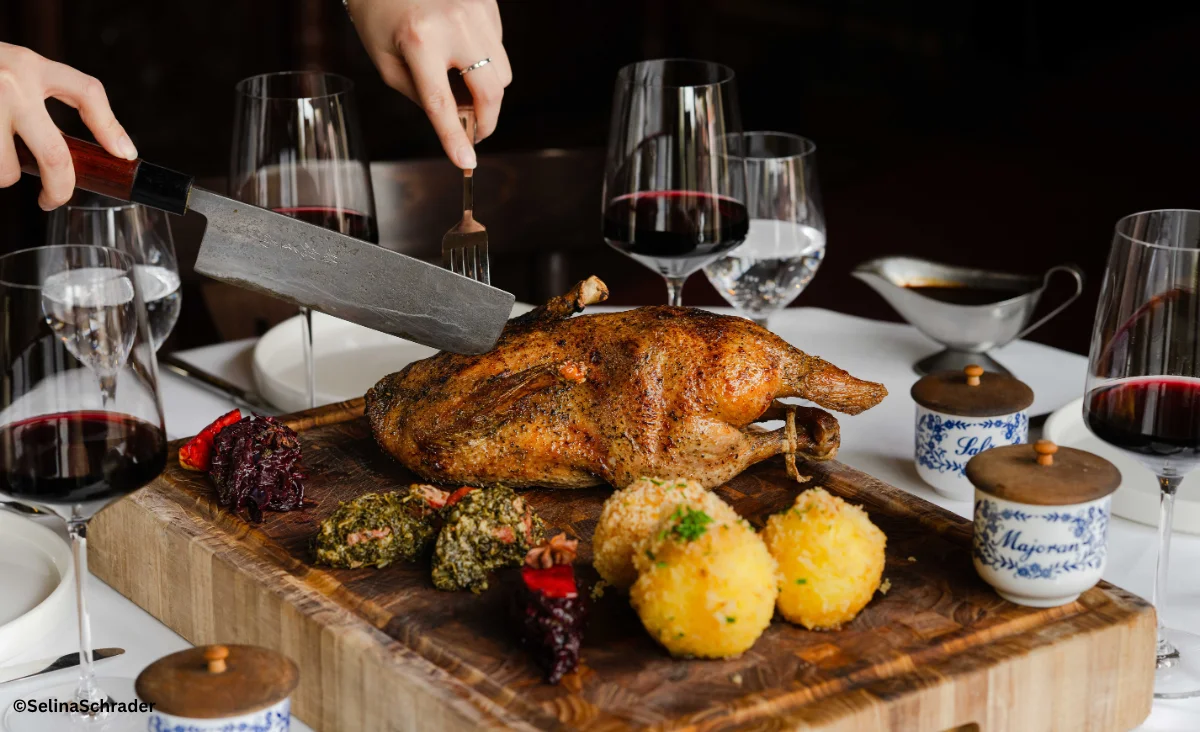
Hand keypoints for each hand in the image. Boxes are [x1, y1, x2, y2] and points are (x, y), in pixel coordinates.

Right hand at [0, 43, 135, 209]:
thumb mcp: (16, 72)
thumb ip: (45, 97)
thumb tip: (101, 148)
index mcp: (30, 66)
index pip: (87, 92)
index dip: (110, 127)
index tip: (124, 155)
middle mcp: (10, 84)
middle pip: (54, 156)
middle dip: (59, 188)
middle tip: (52, 199)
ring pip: (8, 171)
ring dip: (4, 173)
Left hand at [346, 0, 511, 168]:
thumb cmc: (380, 18)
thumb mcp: (388, 64)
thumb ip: (423, 96)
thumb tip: (460, 120)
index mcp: (420, 40)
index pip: (443, 102)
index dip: (455, 137)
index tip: (467, 162)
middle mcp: (455, 22)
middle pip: (491, 90)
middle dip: (486, 120)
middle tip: (474, 134)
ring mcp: (477, 9)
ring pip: (502, 72)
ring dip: (486, 90)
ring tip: (461, 85)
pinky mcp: (488, 3)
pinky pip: (499, 48)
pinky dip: (485, 61)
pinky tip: (461, 51)